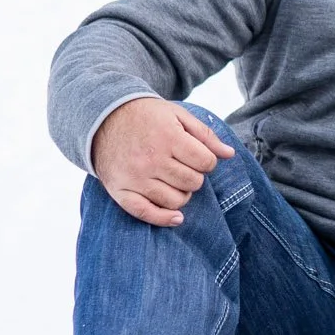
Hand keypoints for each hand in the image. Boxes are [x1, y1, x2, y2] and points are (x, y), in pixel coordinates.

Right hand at [90, 98, 234, 226]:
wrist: (104, 117)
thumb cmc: (147, 116)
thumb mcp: (178, 115)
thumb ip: (205, 135)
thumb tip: (230, 154)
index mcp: (168, 138)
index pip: (205, 163)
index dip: (207, 161)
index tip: (198, 157)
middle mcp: (151, 159)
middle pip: (193, 183)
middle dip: (195, 176)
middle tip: (183, 167)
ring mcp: (135, 177)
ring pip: (175, 200)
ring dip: (182, 194)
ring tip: (175, 181)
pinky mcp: (120, 190)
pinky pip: (145, 213)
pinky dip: (164, 218)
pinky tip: (176, 217)